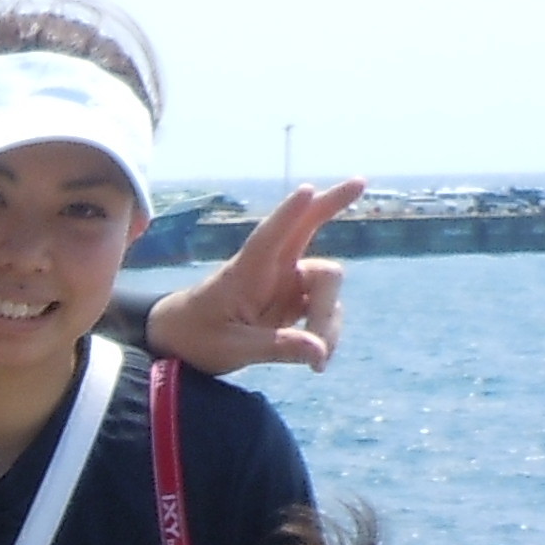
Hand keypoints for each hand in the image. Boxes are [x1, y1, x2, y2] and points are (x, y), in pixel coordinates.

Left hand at [147, 179, 363, 373]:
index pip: (268, 239)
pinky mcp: (296, 301)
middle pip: (307, 228)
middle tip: (360, 181)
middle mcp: (271, 269)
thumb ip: (275, 348)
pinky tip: (316, 363)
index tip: (308, 190)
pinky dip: (326, 334)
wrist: (183, 341)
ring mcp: (287, 282)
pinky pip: (325, 311)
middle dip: (333, 204)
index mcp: (245, 272)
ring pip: (327, 286)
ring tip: (317, 364)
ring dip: (328, 321)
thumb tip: (319, 352)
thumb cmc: (197, 336)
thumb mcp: (231, 349)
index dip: (288, 214)